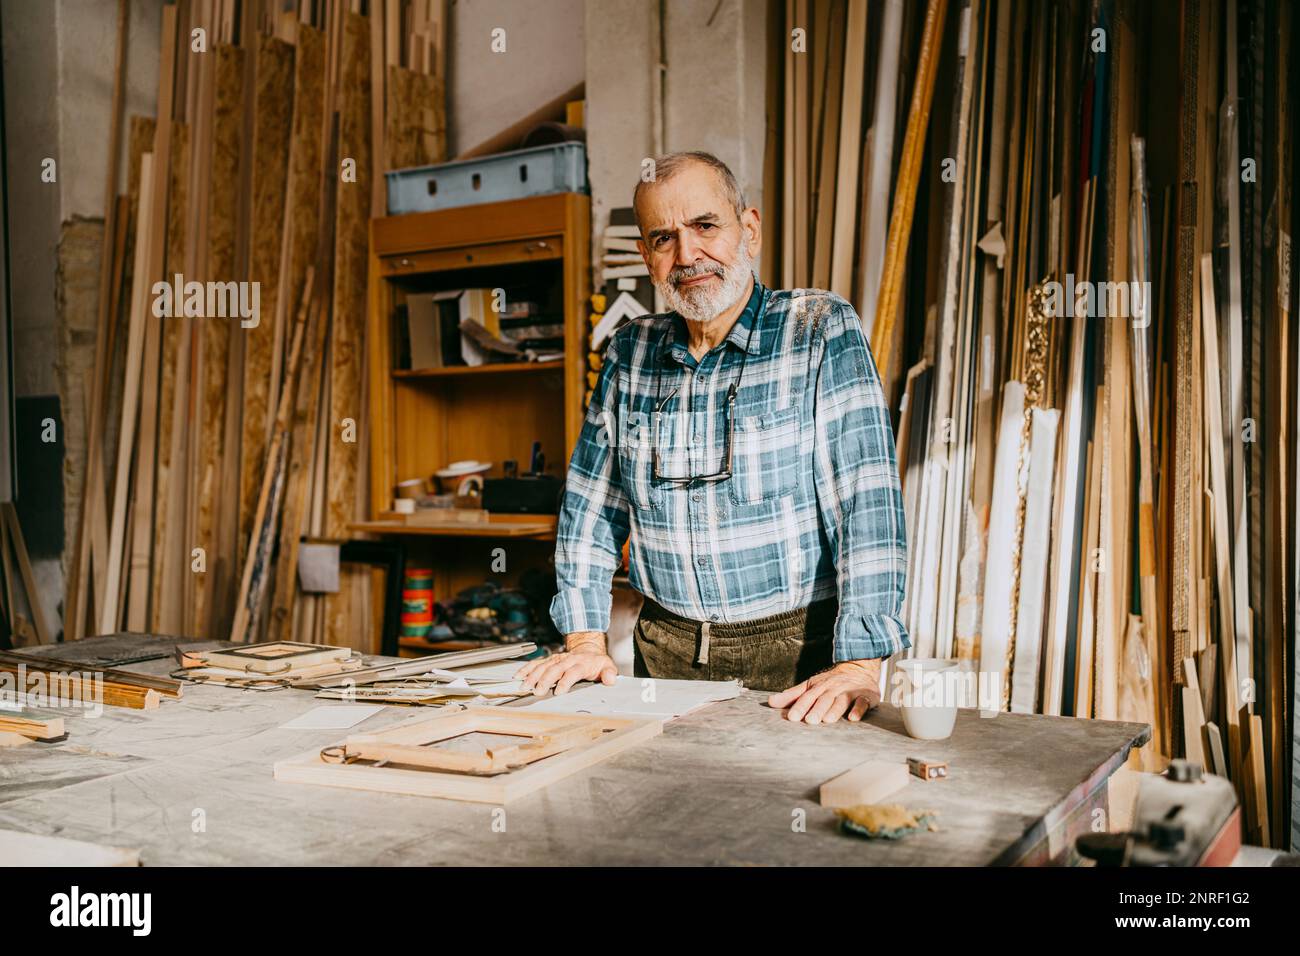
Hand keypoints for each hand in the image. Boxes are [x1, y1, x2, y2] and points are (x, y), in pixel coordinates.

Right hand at [514, 632, 616, 694]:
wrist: (587, 649)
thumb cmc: (596, 662)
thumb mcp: (607, 666)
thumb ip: (609, 674)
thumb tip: (611, 680)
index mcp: (581, 663)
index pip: (573, 672)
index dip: (566, 680)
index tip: (559, 691)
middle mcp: (567, 660)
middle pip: (554, 669)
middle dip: (545, 680)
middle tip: (538, 691)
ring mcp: (557, 659)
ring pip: (543, 666)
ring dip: (533, 676)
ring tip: (525, 686)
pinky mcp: (549, 660)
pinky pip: (536, 663)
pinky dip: (526, 669)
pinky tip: (519, 676)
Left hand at [767, 659, 882, 723]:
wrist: (859, 668)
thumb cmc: (830, 682)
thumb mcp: (810, 686)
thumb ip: (791, 696)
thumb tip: (770, 702)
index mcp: (819, 686)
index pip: (808, 697)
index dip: (800, 706)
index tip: (792, 717)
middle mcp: (833, 688)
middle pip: (824, 699)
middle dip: (817, 709)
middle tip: (809, 721)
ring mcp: (850, 691)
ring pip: (842, 701)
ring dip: (835, 710)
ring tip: (827, 720)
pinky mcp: (866, 696)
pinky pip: (862, 702)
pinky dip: (858, 709)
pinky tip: (853, 718)